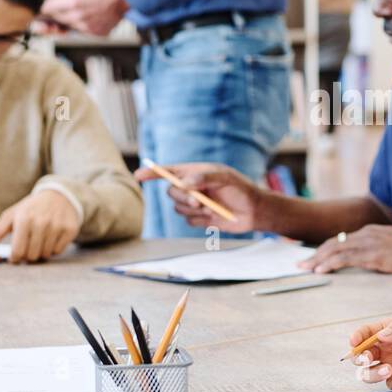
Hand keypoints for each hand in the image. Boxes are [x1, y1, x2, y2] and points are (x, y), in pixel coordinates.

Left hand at [0, 190, 79, 262]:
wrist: (59, 196)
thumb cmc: (30, 209)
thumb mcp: (11, 216)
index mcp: (23, 219)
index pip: (17, 252)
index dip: (15, 258)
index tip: (15, 257)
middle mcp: (41, 222)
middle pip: (32, 256)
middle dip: (28, 255)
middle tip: (29, 247)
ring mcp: (57, 226)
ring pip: (46, 255)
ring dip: (41, 252)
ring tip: (40, 241)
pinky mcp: (70, 229)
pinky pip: (58, 251)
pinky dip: (54, 249)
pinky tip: (52, 238)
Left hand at [40, 0, 128, 35]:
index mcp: (71, 2)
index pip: (46, 9)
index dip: (42, 8)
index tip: (39, 8)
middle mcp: (78, 17)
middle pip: (56, 20)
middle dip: (53, 15)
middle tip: (55, 9)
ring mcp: (87, 28)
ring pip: (69, 26)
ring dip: (68, 20)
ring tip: (78, 9)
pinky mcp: (96, 33)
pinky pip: (82, 31)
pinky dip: (82, 24)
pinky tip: (90, 15)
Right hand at [138, 162, 263, 232]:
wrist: (252, 210)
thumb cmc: (240, 188)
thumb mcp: (225, 177)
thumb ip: (204, 177)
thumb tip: (183, 183)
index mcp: (193, 173)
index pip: (168, 171)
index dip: (151, 172)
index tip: (138, 175)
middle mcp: (190, 187)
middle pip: (171, 192)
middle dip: (183, 198)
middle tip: (200, 202)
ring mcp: (193, 203)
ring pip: (178, 208)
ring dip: (194, 210)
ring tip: (213, 208)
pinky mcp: (198, 218)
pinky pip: (188, 220)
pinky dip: (200, 220)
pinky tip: (214, 216)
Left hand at [302, 224, 391, 274]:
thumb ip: (378, 248)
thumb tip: (368, 259)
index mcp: (369, 231)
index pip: (340, 239)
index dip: (323, 249)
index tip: (312, 257)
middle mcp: (366, 234)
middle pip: (333, 243)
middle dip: (314, 254)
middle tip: (299, 264)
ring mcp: (369, 243)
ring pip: (335, 250)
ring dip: (317, 260)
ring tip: (304, 269)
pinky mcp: (374, 254)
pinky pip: (346, 258)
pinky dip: (330, 263)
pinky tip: (320, 270)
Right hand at [348, 309, 391, 390]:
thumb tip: (380, 336)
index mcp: (388, 331)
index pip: (365, 334)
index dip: (357, 338)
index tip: (355, 342)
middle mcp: (388, 349)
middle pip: (362, 357)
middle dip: (359, 359)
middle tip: (366, 358)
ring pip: (371, 374)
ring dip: (373, 373)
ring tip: (387, 368)